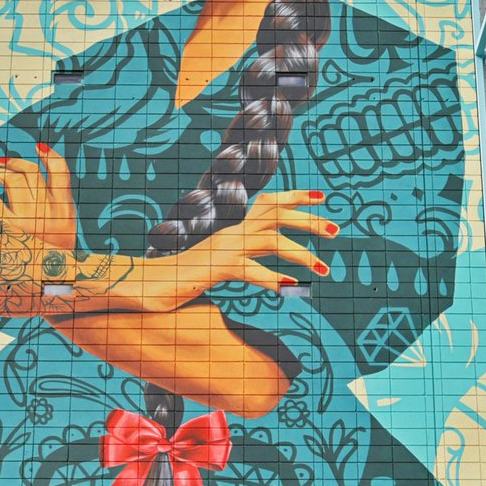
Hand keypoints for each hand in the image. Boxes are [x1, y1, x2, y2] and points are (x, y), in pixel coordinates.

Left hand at [0, 142, 75, 251]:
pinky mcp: (11, 231)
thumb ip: (55, 210)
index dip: (50, 155)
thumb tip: (32, 185)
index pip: (62, 173)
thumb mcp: (64, 233)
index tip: (38, 146)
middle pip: (30, 173)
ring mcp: (31, 220)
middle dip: (14, 163)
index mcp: (66, 211)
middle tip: (1, 163)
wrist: (50, 289)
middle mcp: (50, 212)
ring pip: (12, 180)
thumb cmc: (53, 261)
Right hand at [104, 190, 336, 312]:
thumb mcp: (219, 266)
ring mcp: (223, 248)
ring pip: (270, 240)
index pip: (267, 203)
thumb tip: (267, 268)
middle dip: (309, 220)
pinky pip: (250, 270)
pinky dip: (273, 278)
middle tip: (337, 231)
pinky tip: (292, 288)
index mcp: (232, 229)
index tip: (323, 198)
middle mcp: (230, 232)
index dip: (295, 197)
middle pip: (276, 214)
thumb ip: (241, 260)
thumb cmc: (182, 280)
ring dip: (301, 253)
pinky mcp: (215, 268)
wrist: (148, 286)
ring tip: (325, 268)